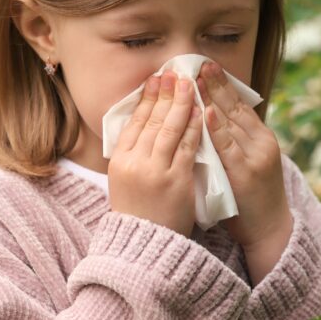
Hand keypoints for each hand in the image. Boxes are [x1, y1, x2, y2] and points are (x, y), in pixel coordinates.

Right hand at [106, 71, 203, 238]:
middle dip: (164, 94)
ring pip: (169, 129)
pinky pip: (188, 146)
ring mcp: (155, 171)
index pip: (133, 122)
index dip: (145, 99)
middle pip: (151, 120)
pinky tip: (201, 110)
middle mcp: (134, 163)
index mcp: (119, 162)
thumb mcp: (126, 182)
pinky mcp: (176, 180)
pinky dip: (195, 126)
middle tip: (174, 72)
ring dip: (180, 103)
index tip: (155, 80)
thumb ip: (134, 155)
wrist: (147, 247)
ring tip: (189, 83)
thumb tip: (142, 125)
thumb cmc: (139, 214)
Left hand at [197, 60, 292, 257]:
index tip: (206, 65)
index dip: (223, 84)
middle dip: (216, 83)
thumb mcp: (248, 164)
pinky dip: (216, 128)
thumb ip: (233, 143)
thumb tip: (207, 120)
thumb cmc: (252, 199)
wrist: (271, 230)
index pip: (239, 105)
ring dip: (212, 97)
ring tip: (196, 77)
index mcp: (261, 138)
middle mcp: (261, 142)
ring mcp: (255, 157)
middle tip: (198, 61)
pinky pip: (227, 146)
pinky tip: (205, 111)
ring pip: (231, 121)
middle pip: (235, 107)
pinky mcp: (245, 173)